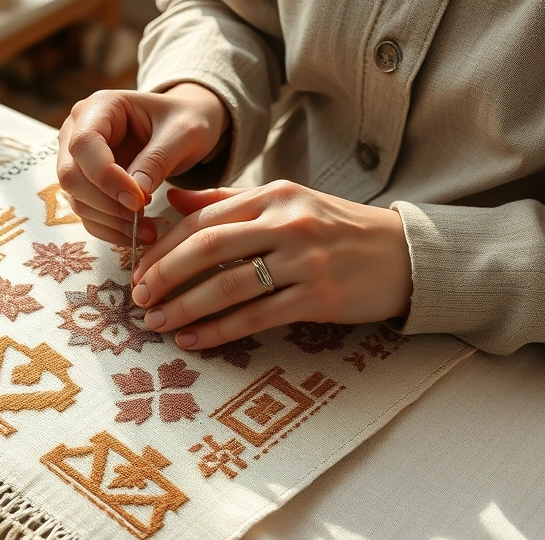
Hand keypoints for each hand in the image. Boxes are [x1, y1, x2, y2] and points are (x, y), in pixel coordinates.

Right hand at [57, 83, 229, 244]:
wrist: (184, 127)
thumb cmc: (186, 120)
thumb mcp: (184, 133)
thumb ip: (159, 159)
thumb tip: (136, 193)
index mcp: (100, 106)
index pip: (85, 144)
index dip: (106, 177)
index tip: (139, 200)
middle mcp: (78, 130)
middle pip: (71, 175)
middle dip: (106, 204)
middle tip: (143, 217)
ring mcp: (78, 159)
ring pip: (76, 199)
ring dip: (109, 221)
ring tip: (147, 229)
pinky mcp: (86, 184)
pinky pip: (88, 213)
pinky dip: (109, 229)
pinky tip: (136, 233)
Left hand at [130, 182, 412, 348]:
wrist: (405, 254)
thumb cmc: (337, 229)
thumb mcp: (287, 202)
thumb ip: (229, 201)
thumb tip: (173, 201)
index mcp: (274, 195)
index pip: (203, 218)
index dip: (164, 246)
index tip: (138, 269)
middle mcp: (287, 223)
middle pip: (208, 246)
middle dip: (164, 273)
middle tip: (138, 297)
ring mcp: (304, 260)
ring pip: (229, 283)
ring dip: (185, 306)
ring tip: (158, 323)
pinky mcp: (318, 297)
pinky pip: (257, 316)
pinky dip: (219, 330)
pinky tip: (194, 339)